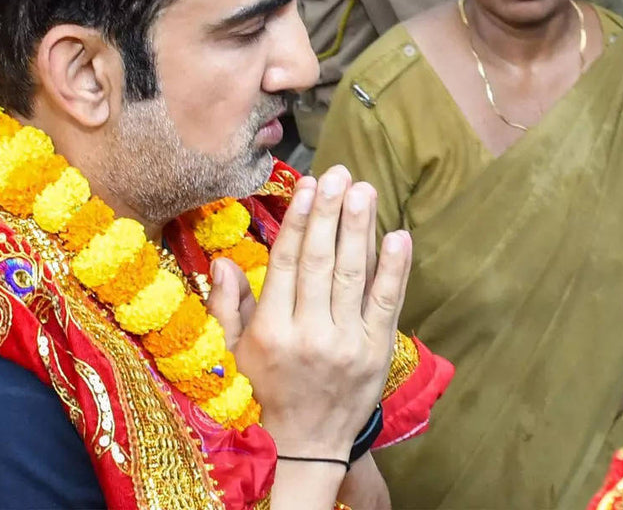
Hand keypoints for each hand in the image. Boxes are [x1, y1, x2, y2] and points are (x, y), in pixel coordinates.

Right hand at [213, 165, 411, 460]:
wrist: (303, 447)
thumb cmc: (262, 395)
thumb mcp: (231, 355)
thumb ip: (227, 306)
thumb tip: (223, 260)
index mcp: (271, 331)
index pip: (287, 263)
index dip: (299, 221)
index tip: (308, 185)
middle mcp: (309, 334)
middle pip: (322, 262)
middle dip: (331, 213)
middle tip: (340, 174)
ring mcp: (346, 344)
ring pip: (355, 276)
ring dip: (360, 229)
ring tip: (364, 190)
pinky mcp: (375, 353)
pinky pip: (386, 304)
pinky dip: (395, 270)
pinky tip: (398, 236)